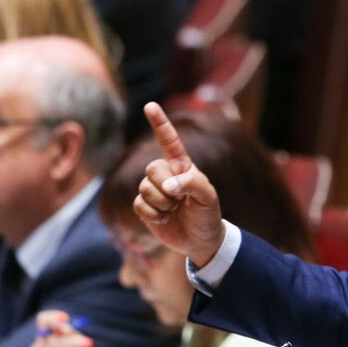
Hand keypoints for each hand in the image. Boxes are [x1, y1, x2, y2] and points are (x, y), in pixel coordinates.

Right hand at [134, 102, 224, 266]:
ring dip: (161, 204)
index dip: (159, 122)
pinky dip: (153, 216)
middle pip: (152, 168)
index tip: (150, 105)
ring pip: (144, 188)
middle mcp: (165, 175)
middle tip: (180, 200)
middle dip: (166, 187)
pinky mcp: (145, 208)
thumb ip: (191, 183)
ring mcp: (154, 191)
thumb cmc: (208, 214)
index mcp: (181, 166)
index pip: (169, 141)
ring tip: (174, 210)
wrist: (200, 241)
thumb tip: (168, 186)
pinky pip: (139, 205)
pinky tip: (165, 220)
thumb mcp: (208, 197)